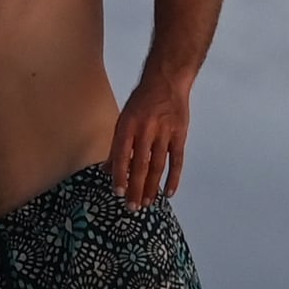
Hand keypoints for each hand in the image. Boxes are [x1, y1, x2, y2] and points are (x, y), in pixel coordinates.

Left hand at [109, 80, 192, 206]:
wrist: (167, 81)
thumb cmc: (142, 101)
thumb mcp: (124, 118)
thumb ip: (117, 145)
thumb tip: (107, 170)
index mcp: (128, 125)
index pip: (122, 155)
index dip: (120, 175)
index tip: (118, 192)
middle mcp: (145, 129)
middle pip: (140, 164)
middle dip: (135, 187)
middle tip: (132, 206)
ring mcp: (164, 132)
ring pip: (158, 165)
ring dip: (152, 186)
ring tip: (147, 202)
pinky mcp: (180, 134)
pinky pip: (177, 160)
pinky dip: (174, 177)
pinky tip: (169, 192)